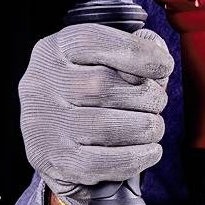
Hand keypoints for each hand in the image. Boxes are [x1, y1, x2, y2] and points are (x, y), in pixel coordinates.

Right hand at [18, 22, 172, 204]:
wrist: (54, 136)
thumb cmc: (88, 92)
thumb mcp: (104, 60)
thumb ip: (135, 53)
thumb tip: (160, 63)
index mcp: (54, 51)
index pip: (92, 41)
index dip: (137, 53)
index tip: (165, 66)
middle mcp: (40, 85)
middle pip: (103, 87)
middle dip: (146, 96)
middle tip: (158, 102)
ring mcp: (43, 125)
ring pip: (105, 127)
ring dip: (145, 128)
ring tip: (153, 127)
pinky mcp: (53, 161)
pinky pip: (100, 163)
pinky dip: (135, 158)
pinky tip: (149, 151)